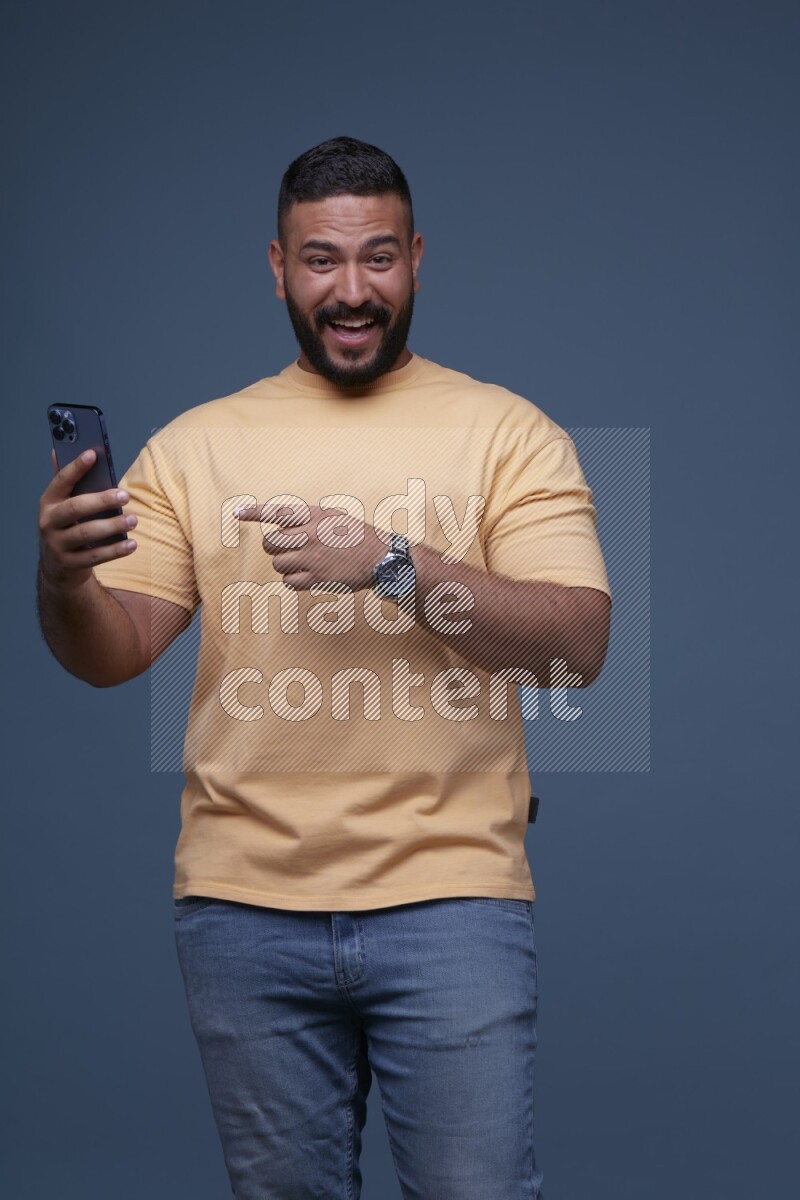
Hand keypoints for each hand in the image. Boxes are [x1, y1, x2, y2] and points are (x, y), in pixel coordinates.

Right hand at [38, 449, 136, 588]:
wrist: (58, 567)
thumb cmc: (66, 526)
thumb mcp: (62, 504)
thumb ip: (65, 481)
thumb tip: (59, 449)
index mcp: (49, 501)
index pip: (61, 480)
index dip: (76, 467)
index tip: (93, 454)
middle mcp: (49, 522)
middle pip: (76, 508)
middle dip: (102, 500)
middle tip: (125, 495)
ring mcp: (58, 544)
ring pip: (87, 533)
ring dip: (113, 526)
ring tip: (133, 520)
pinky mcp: (70, 563)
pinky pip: (96, 556)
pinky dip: (115, 550)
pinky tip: (131, 544)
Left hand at [235, 501, 390, 591]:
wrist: (380, 558)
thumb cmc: (355, 536)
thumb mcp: (332, 517)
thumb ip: (306, 519)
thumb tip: (279, 526)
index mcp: (314, 516)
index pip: (277, 512)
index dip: (253, 512)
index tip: (236, 513)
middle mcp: (310, 535)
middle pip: (270, 543)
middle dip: (274, 548)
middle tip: (288, 549)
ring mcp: (312, 557)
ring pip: (277, 564)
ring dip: (285, 565)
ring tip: (304, 563)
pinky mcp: (316, 578)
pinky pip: (288, 582)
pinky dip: (294, 581)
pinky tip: (308, 575)